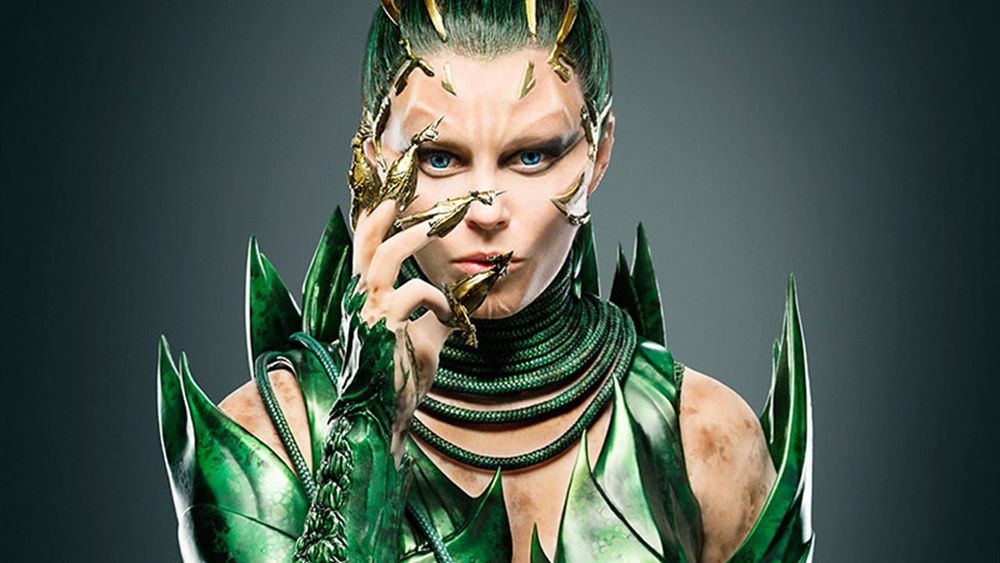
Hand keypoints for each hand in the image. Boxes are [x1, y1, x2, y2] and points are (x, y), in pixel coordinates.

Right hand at [351, 198, 454, 458]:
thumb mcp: (425, 338)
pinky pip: (413, 294)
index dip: (373, 222)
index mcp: (366, 299)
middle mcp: (360, 302)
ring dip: (409, 239)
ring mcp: (368, 314)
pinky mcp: (383, 329)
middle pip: (364, 245)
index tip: (387, 195)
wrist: (385, 416)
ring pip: (383, 260)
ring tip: (432, 228)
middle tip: (400, 192)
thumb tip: (463, 301)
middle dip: (381, 214)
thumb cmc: (400, 378)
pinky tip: (447, 313)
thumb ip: (437, 315)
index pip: (365, 252)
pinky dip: (435, 297)